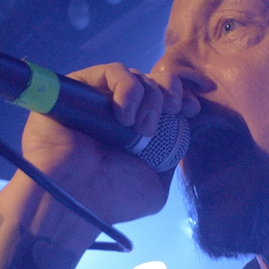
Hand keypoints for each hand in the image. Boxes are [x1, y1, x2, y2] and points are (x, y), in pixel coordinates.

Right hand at [14, 63, 199, 225]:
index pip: (163, 100)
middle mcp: (115, 113)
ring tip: (143, 127)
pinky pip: (110, 71)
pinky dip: (126, 87)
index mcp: (135, 133)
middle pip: (152, 83)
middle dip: (168, 95)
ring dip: (149, 97)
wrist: (76, 197)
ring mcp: (96, 99)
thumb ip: (171, 157)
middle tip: (170, 113)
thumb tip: (183, 131)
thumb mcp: (156, 184)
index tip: (192, 109)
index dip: (181, 98)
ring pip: (134, 75)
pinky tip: (124, 115)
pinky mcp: (76, 88)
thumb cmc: (113, 197)